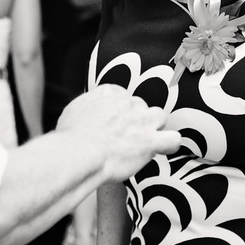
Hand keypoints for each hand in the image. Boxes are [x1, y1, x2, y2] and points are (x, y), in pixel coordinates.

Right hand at [57, 85, 180, 181]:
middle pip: (140, 107)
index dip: (119, 111)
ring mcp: (142, 121)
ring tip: (144, 140)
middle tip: (123, 136)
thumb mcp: (73, 110)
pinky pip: (173, 139)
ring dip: (154, 127)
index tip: (114, 122)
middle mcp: (129, 103)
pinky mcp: (151, 141)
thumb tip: (88, 113)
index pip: (122, 96)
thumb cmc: (72, 136)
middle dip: (135, 120)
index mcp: (109, 92)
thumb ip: (87, 106)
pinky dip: (169, 144)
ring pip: (159, 117)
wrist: (80, 152)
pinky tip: (162, 149)